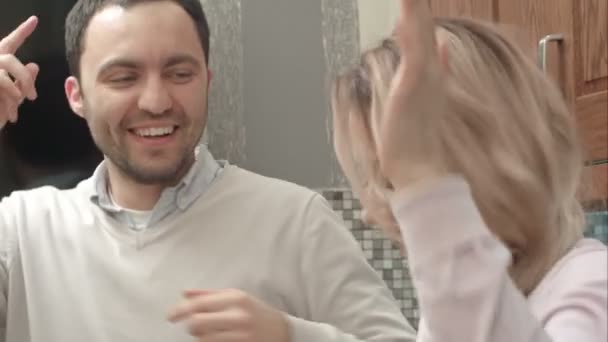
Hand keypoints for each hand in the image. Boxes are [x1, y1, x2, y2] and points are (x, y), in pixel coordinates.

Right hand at [0, 16, 39, 128]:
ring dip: (15, 91)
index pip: (11, 42)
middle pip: (9, 59)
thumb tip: (34, 64)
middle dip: (24, 78)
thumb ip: (24, 81)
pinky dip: (8, 102)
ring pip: (3, 74)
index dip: (22, 31)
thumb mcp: (15, 96)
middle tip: (33, 98)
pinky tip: (11, 116)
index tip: (35, 20)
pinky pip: (1, 85)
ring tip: (19, 107)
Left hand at [168, 289, 289, 341]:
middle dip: (190, 326)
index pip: (199, 304)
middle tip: (192, 326)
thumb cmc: (256, 311)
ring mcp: (241, 336)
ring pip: (203, 339)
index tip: (170, 316)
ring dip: (200, 337)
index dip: (180, 310)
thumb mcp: (237, 297)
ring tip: (208, 333)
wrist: (282, 331)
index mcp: (236, 299)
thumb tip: (184, 293)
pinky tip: (214, 339)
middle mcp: (238, 317)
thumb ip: (209, 295)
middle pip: (197, 324)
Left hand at [371, 0, 449, 189]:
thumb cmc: (417, 140)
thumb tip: (442, 47)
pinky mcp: (414, 82)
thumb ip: (437, 71)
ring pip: (421, 30)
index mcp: (433, 73)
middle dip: (417, 4)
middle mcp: (432, 70)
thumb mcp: (425, 101)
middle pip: (425, 26)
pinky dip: (411, 24)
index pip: (427, 34)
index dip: (420, 12)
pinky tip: (406, 5)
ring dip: (415, 6)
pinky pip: (414, 46)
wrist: (419, 168)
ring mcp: (425, 75)